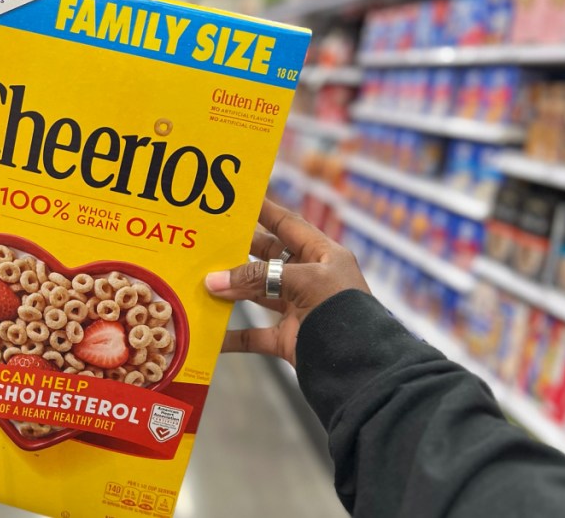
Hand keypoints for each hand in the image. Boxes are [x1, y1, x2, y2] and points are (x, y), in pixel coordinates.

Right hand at [204, 198, 369, 365]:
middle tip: (210, 240)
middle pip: (267, 258)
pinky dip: (232, 337)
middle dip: (239, 251)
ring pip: (257, 294)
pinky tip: (210, 334)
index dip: (265, 210)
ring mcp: (298, 309)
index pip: (288, 225)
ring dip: (231, 291)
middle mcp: (309, 279)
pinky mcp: (288, 339)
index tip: (239, 198)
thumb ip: (258, 278)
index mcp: (323, 255)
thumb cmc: (342, 310)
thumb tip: (213, 281)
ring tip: (201, 282)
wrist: (362, 365)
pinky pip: (253, 336)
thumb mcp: (304, 281)